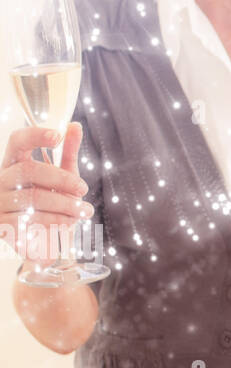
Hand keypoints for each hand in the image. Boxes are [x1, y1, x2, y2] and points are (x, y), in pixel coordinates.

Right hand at [1, 124, 91, 266]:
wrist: (43, 241)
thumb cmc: (53, 201)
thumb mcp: (63, 175)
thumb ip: (67, 152)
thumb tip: (74, 125)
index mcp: (15, 163)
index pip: (17, 141)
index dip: (35, 135)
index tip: (57, 136)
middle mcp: (2, 180)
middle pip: (28, 170)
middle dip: (61, 178)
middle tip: (83, 189)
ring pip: (33, 197)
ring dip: (64, 204)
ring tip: (85, 211)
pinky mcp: (2, 225)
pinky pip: (30, 219)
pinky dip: (55, 221)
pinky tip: (69, 223)